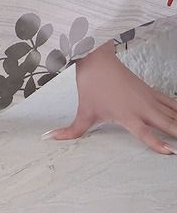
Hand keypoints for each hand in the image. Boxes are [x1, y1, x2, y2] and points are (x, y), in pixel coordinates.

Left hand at [43, 39, 176, 154]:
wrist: (98, 60)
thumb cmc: (91, 87)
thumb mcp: (83, 112)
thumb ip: (71, 130)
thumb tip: (49, 138)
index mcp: (127, 116)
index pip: (145, 133)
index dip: (157, 143)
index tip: (170, 152)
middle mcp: (142, 109)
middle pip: (168, 124)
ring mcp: (149, 100)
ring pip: (173, 114)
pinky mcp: (152, 93)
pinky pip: (172, 103)